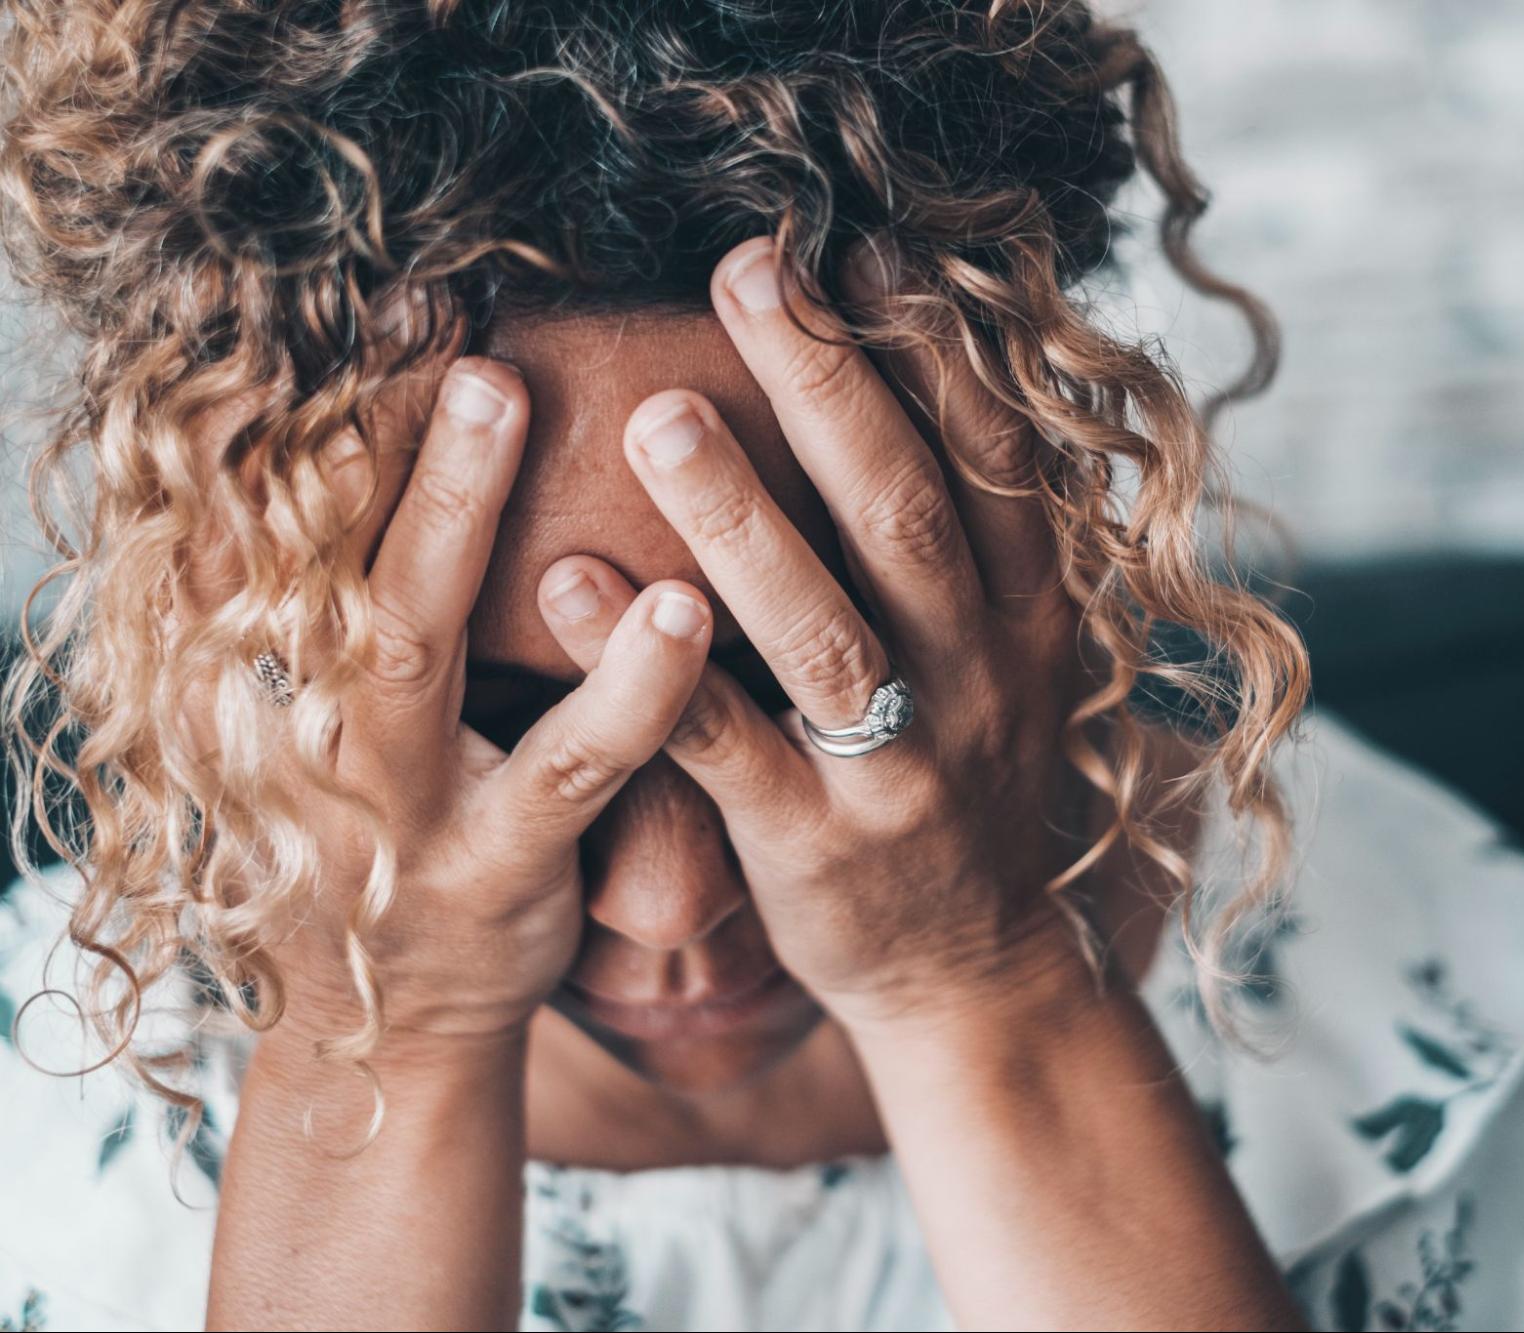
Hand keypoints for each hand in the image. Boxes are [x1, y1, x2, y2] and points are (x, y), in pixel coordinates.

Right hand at [187, 358, 716, 1047]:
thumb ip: (364, 593)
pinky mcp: (491, 872)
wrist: (393, 1023)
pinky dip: (626, 688)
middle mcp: (302, 720)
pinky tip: (683, 608)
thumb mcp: (339, 713)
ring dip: (466, 518)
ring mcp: (391, 802)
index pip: (290, 512)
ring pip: (418, 645)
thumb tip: (370, 437)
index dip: (335, 408)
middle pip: (328, 547)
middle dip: (387, 432)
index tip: (398, 297)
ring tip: (546, 407)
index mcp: (270, 666)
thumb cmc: (392, 826)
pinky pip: (566, 771)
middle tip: (451, 324)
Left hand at [537, 236, 1102, 1032]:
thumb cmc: (969, 788)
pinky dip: (647, 665)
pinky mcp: (814, 845)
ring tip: (654, 412)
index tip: (865, 248)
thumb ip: (977, 544)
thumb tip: (932, 386)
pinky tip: (563, 576)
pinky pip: (723, 746)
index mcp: (1026, 616)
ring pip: (821, 627)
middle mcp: (976, 677)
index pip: (993, 461)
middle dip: (826, 384)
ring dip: (738, 515)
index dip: (932, 352)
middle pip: (901, 513)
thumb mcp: (1012, 659)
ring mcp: (899, 767)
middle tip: (744, 271)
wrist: (979, 972)